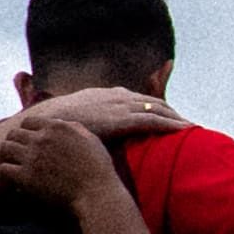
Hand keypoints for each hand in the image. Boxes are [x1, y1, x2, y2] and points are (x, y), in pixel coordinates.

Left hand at [0, 113, 121, 207]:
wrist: (96, 194)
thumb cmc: (97, 169)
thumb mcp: (89, 139)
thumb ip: (72, 127)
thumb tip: (59, 123)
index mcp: (55, 127)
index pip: (27, 122)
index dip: (26, 131)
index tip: (27, 141)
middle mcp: (40, 139)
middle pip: (13, 134)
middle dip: (14, 142)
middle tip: (16, 154)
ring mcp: (31, 157)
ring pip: (5, 149)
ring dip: (7, 156)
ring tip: (12, 164)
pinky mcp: (25, 177)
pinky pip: (4, 169)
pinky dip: (7, 173)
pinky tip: (14, 178)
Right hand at [25, 86, 187, 145]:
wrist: (41, 127)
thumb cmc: (53, 130)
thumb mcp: (72, 123)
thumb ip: (86, 125)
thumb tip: (91, 138)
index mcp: (104, 95)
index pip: (136, 99)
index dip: (155, 108)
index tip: (169, 116)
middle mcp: (114, 96)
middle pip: (152, 101)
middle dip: (171, 111)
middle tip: (188, 123)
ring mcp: (118, 106)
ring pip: (156, 109)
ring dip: (175, 118)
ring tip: (193, 129)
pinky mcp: (120, 119)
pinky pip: (151, 120)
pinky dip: (170, 125)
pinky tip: (183, 131)